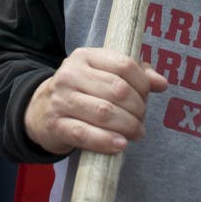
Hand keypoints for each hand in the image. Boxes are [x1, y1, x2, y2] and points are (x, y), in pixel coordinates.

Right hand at [24, 47, 167, 155]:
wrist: (39, 111)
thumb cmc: (81, 92)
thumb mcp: (102, 75)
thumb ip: (135, 74)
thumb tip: (162, 83)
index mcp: (85, 56)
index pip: (123, 64)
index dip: (142, 83)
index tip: (146, 97)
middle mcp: (70, 74)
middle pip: (117, 89)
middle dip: (137, 108)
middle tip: (141, 120)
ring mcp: (61, 99)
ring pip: (104, 112)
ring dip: (127, 126)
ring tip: (136, 133)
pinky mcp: (56, 124)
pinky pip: (85, 134)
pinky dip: (107, 141)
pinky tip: (120, 145)